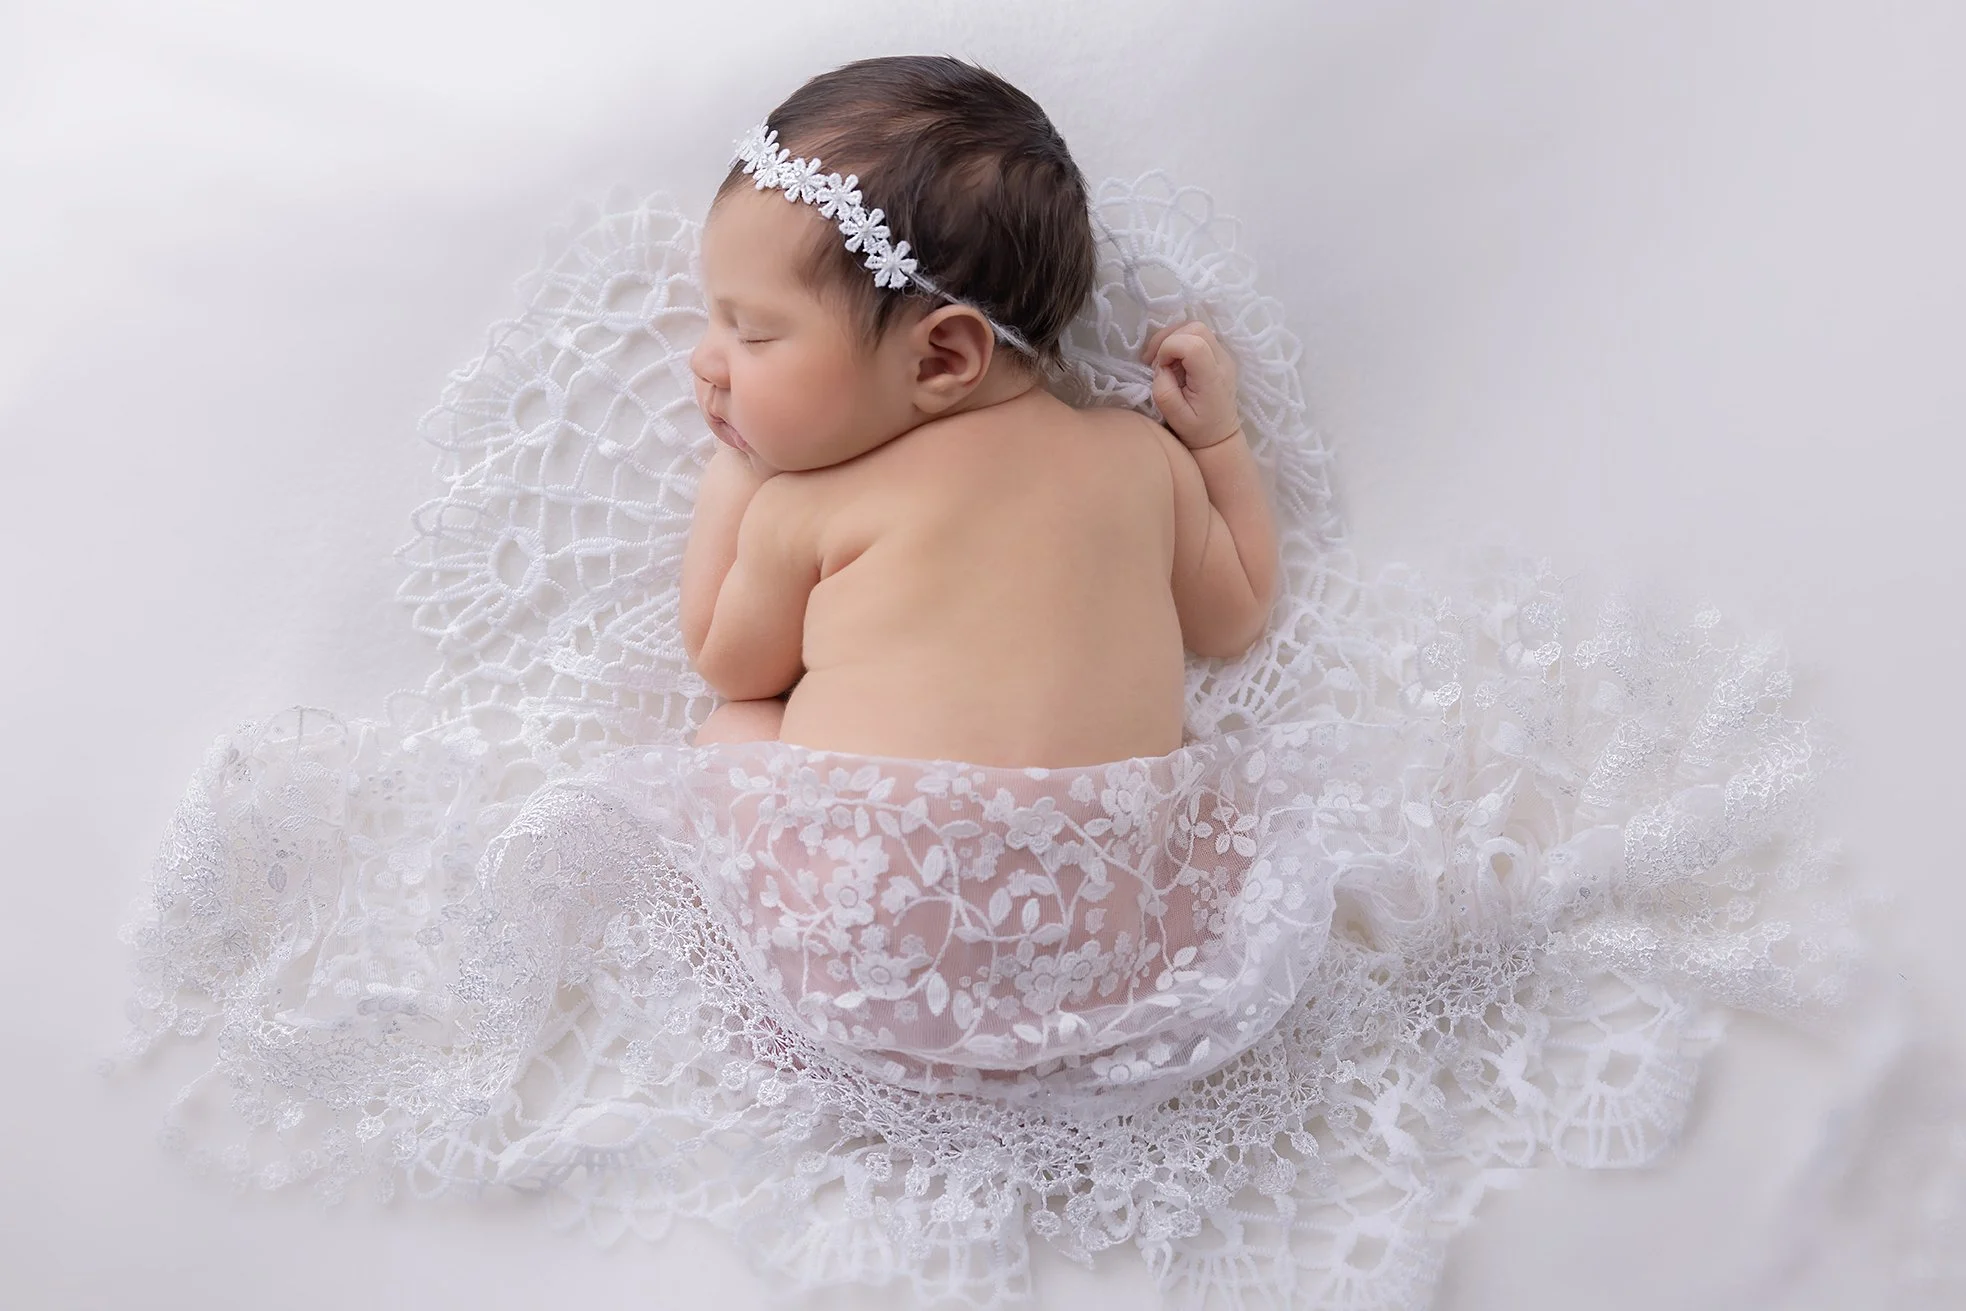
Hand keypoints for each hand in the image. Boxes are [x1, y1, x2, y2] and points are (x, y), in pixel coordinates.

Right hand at [1143, 319, 1241, 448]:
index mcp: (1212, 378)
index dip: (1169, 348)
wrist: (1220, 436)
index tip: (1160, 367)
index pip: (1193, 345)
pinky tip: (1173, 359)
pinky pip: (1198, 334)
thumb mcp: (1173, 416)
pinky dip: (1180, 340)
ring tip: (1163, 359)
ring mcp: (1224, 355)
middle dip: (1169, 339)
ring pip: (1196, 326)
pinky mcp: (1219, 353)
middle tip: (1156, 361)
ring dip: (1173, 337)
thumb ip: (1163, 388)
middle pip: (1195, 328)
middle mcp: (1223, 361)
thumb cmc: (1196, 430)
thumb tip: (1162, 365)